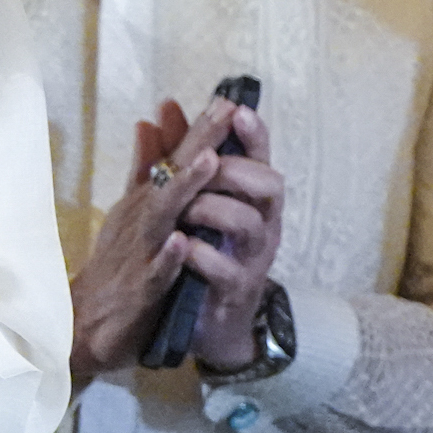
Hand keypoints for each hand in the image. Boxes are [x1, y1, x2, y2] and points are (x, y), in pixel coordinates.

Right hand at [65, 94, 258, 382]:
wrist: (86, 324)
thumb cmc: (118, 263)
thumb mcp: (133, 211)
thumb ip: (146, 170)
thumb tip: (152, 121)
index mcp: (148, 203)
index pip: (176, 161)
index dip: (201, 130)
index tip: (229, 97)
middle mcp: (144, 221)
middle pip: (172, 177)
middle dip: (198, 144)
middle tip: (225, 111)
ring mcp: (141, 254)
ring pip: (164, 219)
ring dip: (184, 190)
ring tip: (209, 163)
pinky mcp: (140, 291)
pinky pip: (156, 274)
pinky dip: (168, 257)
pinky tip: (182, 242)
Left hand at [170, 96, 287, 366]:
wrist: (206, 324)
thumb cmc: (201, 254)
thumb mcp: (186, 199)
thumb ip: (175, 155)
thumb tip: (165, 107)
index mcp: (252, 201)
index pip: (261, 158)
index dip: (254, 135)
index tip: (237, 110)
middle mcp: (262, 224)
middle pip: (268, 184)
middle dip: (233, 171)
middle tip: (203, 167)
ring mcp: (253, 257)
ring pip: (248, 222)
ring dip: (212, 209)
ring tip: (184, 212)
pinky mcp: (237, 290)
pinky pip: (226, 267)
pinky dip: (201, 255)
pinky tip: (183, 248)